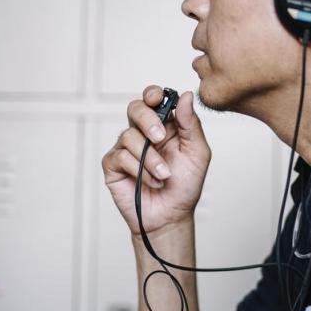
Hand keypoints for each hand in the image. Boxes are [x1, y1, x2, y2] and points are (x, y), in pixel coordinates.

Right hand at [102, 85, 211, 235]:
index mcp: (164, 124)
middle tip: (160, 137)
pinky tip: (152, 182)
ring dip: (150, 158)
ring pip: (129, 136)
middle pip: (134, 108)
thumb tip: (185, 95)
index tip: (158, 98)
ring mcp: (126, 148)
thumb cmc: (185, 185)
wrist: (172, 216)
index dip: (152, 94)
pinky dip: (139, 170)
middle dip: (147, 120)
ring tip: (164, 175)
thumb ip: (191, 124)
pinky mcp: (113, 165)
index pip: (153, 99)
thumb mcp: (197, 153)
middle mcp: (143, 132)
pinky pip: (120, 156)